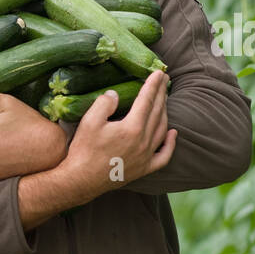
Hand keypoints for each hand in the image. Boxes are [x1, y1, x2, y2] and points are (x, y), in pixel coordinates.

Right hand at [56, 70, 176, 200]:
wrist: (81, 180)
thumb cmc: (83, 150)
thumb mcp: (89, 121)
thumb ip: (104, 103)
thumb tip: (114, 93)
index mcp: (132, 128)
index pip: (146, 100)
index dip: (153, 85)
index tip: (158, 72)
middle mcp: (144, 141)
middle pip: (158, 112)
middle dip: (162, 93)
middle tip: (165, 79)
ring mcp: (146, 156)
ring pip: (162, 129)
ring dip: (165, 112)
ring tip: (164, 100)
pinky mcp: (144, 169)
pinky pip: (164, 155)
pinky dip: (171, 143)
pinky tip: (173, 133)